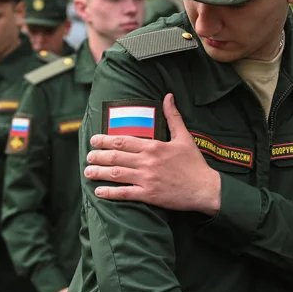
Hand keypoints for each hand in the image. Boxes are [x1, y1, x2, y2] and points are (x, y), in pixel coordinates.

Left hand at [84, 93, 220, 214]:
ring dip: (99, 173)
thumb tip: (169, 96)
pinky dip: (110, 192)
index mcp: (154, 146)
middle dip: (98, 156)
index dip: (105, 140)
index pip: (123, 140)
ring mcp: (147, 178)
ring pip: (117, 174)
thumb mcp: (184, 137)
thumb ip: (173, 117)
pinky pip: (125, 193)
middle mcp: (147, 161)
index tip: (94, 140)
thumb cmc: (194, 164)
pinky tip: (99, 192)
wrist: (205, 188)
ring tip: (87, 172)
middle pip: (116, 156)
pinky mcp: (149, 194)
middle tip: (88, 156)